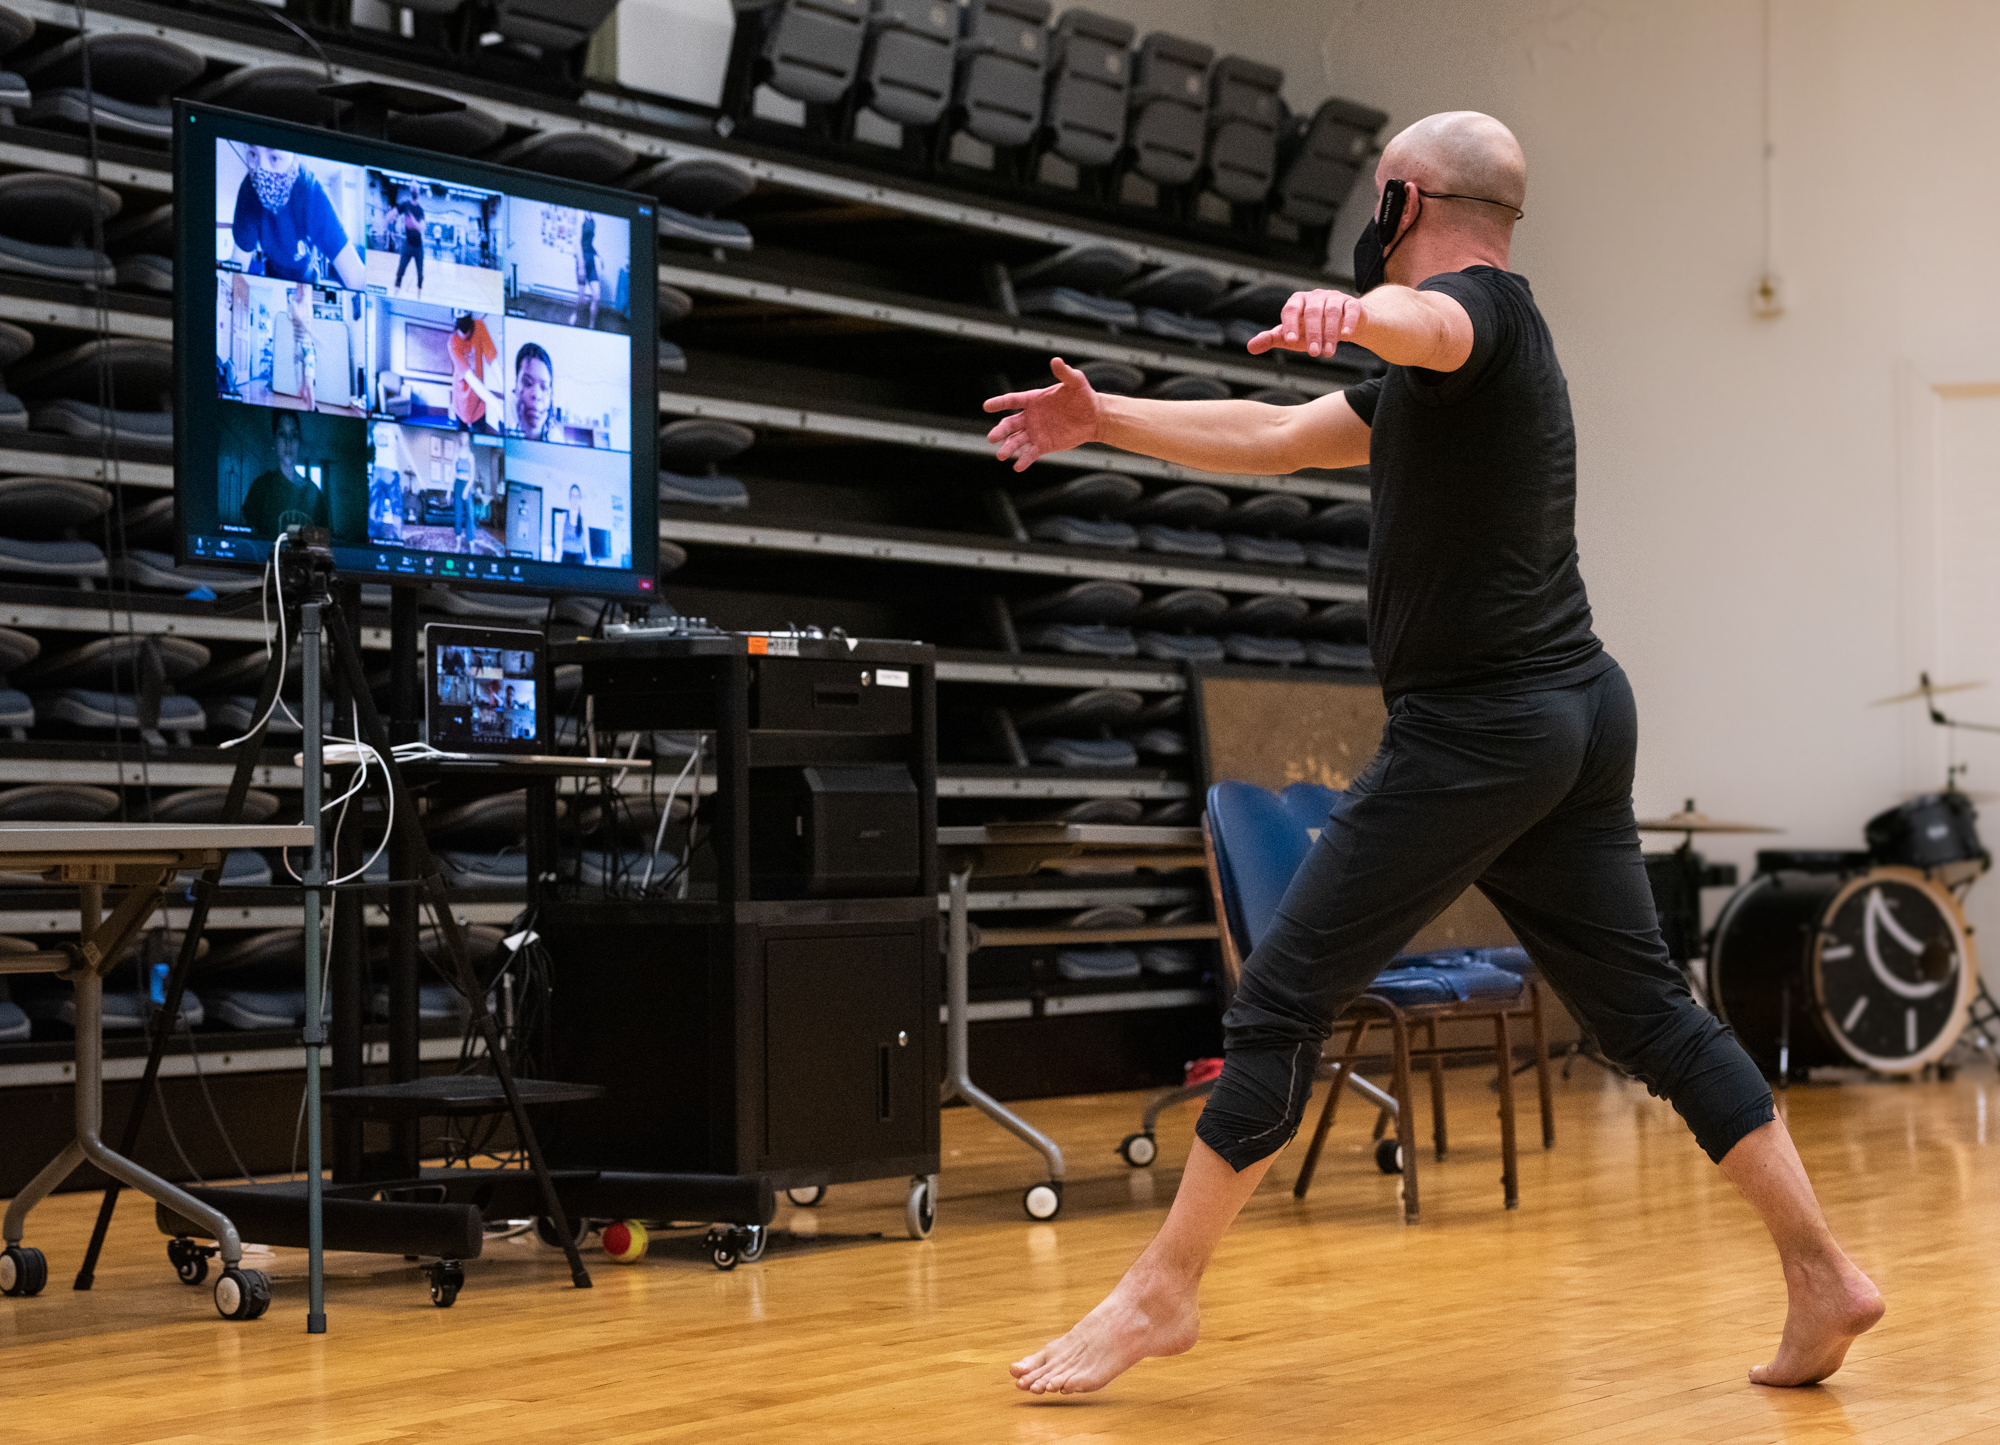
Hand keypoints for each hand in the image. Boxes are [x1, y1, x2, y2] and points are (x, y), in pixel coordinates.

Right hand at [983, 357, 1100, 471]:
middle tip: (991, 438)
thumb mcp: (1075, 382)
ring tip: (1001, 455)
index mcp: (1033, 399)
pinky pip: (1030, 453)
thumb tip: (1056, 360)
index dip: (999, 403)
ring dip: (1008, 448)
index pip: (1012, 401)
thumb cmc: (1083, 396)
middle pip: (1009, 424)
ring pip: (1016, 441)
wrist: (1093, 417)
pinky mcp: (1043, 445)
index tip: (986, 406)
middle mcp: (1029, 417)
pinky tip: (1018, 467)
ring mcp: (1035, 432)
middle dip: (1000, 431)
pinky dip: (1024, 460)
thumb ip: (1065, 373)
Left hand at [1246, 289, 1365, 357]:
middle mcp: (1315, 297)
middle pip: (1312, 312)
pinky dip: (1347, 322)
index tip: (1290, 340)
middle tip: (1313, 354)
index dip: (1290, 324)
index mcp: (1298, 302)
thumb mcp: (1291, 336)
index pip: (1291, 309)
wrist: (1342, 327)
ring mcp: (1334, 298)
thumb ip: (1271, 339)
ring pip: (1331, 312)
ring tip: (1328, 353)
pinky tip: (1345, 336)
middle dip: (1313, 333)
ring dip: (1330, 333)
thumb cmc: (1311, 331)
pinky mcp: (1352, 304)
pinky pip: (1350, 309)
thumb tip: (1250, 347)